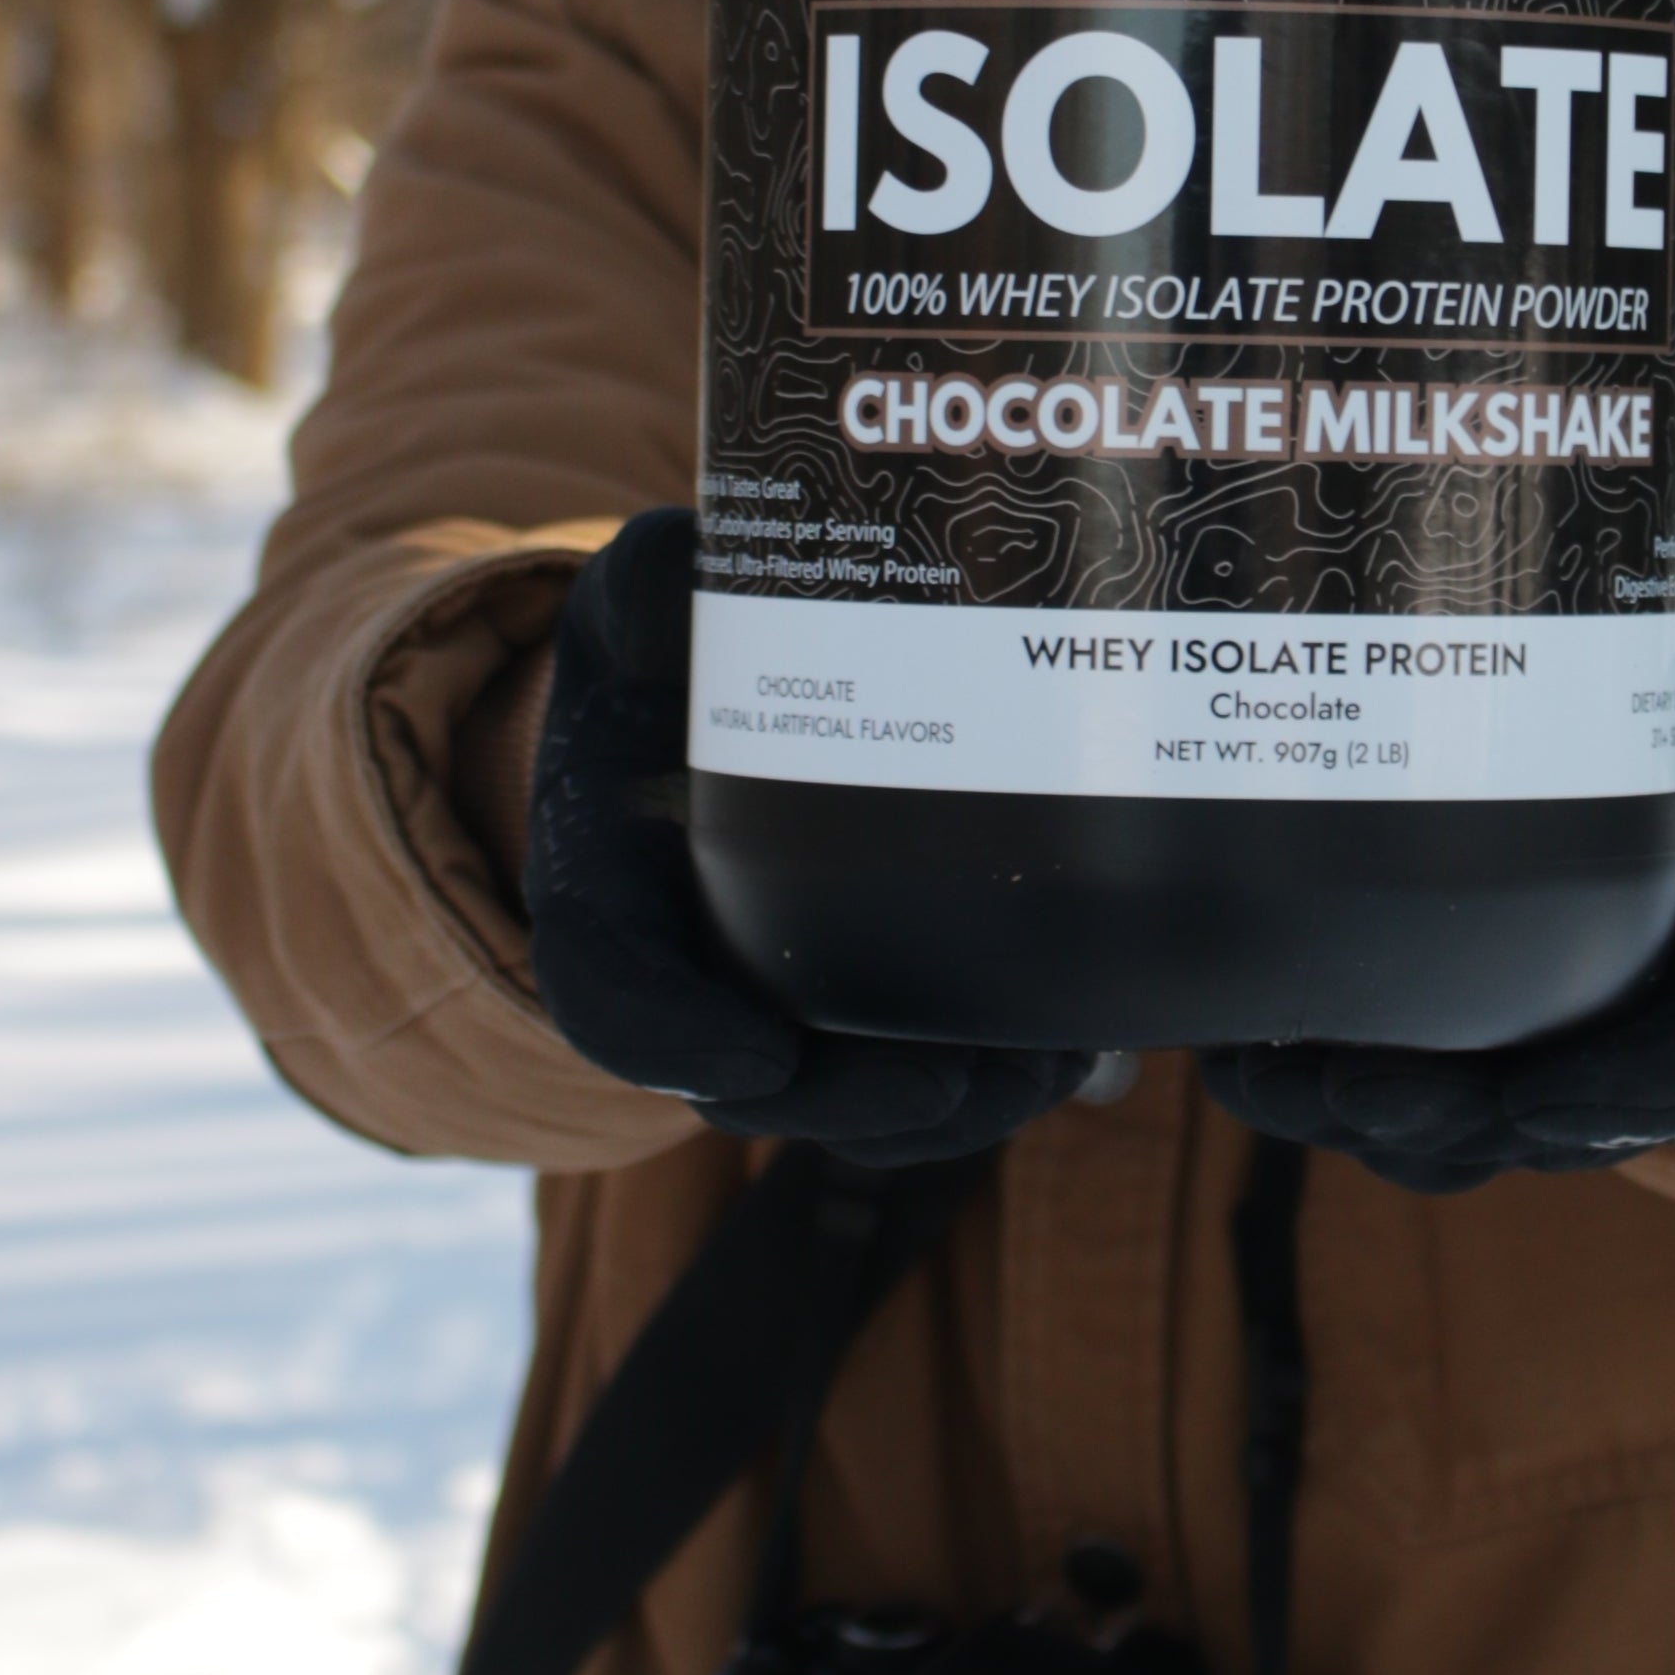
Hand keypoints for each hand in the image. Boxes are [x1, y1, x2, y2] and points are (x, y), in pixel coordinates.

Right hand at [529, 509, 1087, 1164]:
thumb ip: (655, 585)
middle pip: (742, 1085)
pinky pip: (907, 1067)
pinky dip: (986, 1079)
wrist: (696, 687)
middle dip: (848, 1104)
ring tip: (1047, 1072)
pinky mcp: (854, 989)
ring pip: (840, 1098)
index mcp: (599, 875)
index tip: (756, 1057)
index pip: (601, 986)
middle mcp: (680, 960)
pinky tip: (1074, 1049)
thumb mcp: (640, 598)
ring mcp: (769, 989)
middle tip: (947, 1084)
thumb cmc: (666, 642)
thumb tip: (686, 563)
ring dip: (944, 1111)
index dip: (666, 1037)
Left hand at [1201, 632, 1674, 1193]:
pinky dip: (1317, 1092)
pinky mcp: (1466, 1047)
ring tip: (1270, 1083)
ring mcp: (1546, 1058)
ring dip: (1361, 1122)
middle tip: (1357, 1095)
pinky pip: (1400, 1102)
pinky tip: (1238, 1060)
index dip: (1620, 1103)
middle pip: (1546, 1126)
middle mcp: (1641, 1047)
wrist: (1665, 770)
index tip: (1534, 1105)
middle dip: (1447, 1123)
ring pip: (1458, 1134)